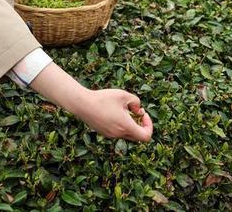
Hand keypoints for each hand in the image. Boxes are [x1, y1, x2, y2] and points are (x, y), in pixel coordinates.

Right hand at [29, 62, 152, 142]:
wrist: (82, 104)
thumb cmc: (103, 98)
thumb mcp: (124, 95)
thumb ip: (136, 101)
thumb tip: (138, 110)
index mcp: (126, 126)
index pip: (146, 136)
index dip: (149, 125)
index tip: (142, 113)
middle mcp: (119, 134)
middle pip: (138, 137)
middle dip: (140, 124)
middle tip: (136, 111)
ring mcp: (111, 135)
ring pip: (127, 134)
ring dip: (130, 124)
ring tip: (123, 110)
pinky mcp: (104, 132)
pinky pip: (118, 132)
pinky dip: (121, 125)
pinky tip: (114, 112)